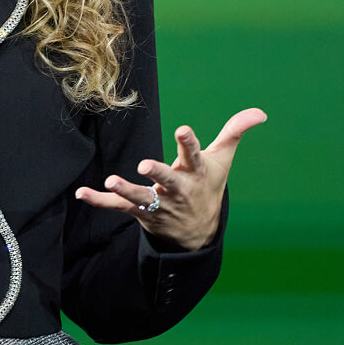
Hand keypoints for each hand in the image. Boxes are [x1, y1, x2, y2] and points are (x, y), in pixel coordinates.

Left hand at [73, 107, 266, 251]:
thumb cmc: (208, 186)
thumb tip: (261, 112)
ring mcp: (158, 203)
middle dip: (157, 173)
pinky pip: (117, 208)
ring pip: (141, 198)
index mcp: (196, 173)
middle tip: (144, 163)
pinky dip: (100, 200)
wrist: (198, 232)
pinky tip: (82, 193)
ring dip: (126, 190)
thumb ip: (235, 132)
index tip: (182, 130)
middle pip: (167, 181)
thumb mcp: (223, 160)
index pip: (194, 156)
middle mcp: (177, 190)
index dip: (188, 143)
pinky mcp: (141, 212)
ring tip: (112, 180)